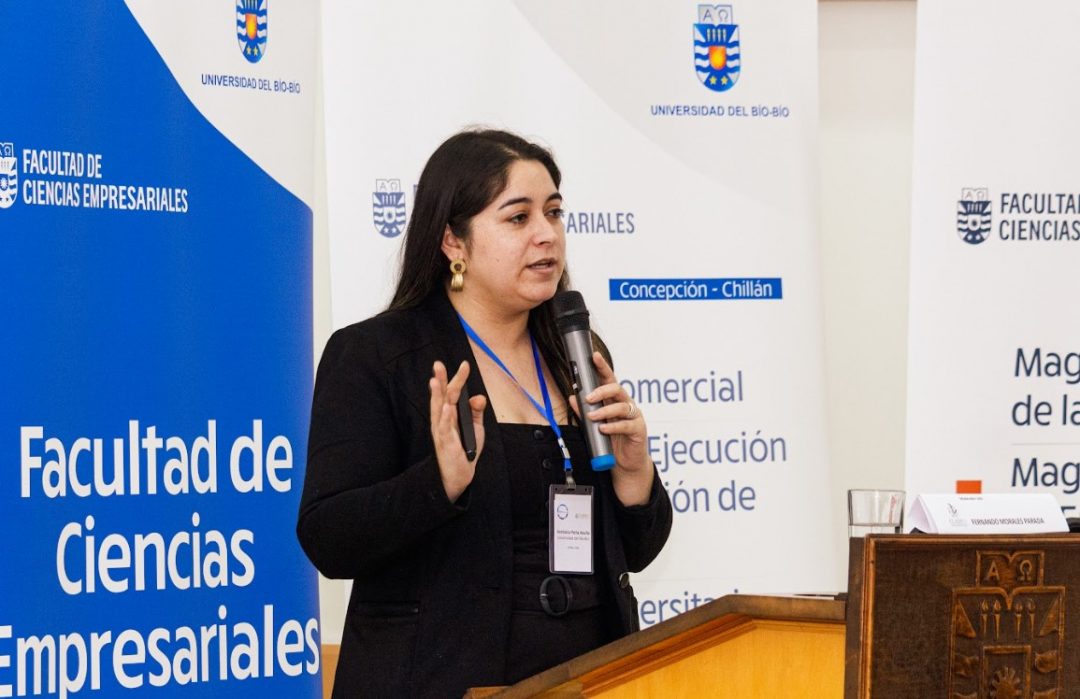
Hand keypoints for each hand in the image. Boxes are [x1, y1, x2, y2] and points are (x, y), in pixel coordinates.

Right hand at [429, 360, 486, 502]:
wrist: (459, 474)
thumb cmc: (465, 448)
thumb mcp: (475, 427)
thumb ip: (476, 411)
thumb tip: (479, 397)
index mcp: (449, 414)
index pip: (451, 392)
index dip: (456, 378)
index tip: (464, 364)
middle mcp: (442, 419)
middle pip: (441, 396)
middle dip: (440, 379)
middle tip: (438, 364)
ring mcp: (442, 430)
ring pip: (439, 409)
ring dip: (437, 395)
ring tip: (435, 380)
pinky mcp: (445, 443)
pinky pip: (444, 429)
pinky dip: (445, 418)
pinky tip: (447, 407)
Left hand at [575, 351, 654, 505]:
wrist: (625, 464)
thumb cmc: (610, 441)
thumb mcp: (593, 425)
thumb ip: (583, 411)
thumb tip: (571, 397)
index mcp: (615, 400)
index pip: (609, 379)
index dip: (602, 367)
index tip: (594, 356)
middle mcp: (626, 404)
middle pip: (617, 388)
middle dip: (602, 390)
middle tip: (588, 398)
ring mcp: (634, 416)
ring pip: (622, 406)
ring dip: (605, 410)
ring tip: (592, 417)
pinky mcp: (638, 430)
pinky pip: (626, 424)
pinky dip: (613, 426)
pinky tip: (603, 429)